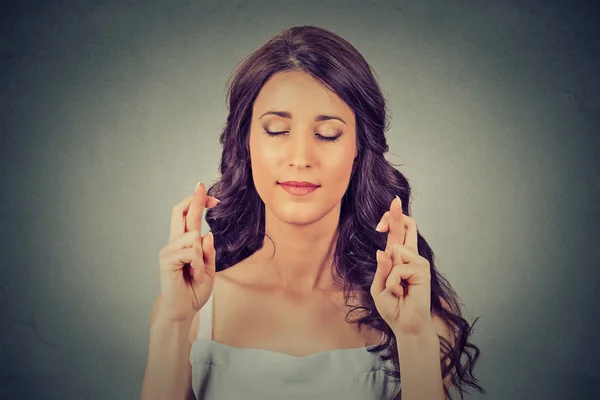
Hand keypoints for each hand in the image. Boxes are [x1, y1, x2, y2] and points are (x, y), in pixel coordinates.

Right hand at [156, 182, 218, 322]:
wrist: (183, 310)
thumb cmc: (193, 290)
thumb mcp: (208, 269)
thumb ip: (208, 252)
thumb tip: (207, 234)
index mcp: (183, 242)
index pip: (187, 216)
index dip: (197, 203)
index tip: (211, 196)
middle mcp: (174, 242)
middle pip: (180, 212)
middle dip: (193, 199)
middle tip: (202, 186)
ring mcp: (168, 250)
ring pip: (194, 237)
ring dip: (202, 257)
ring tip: (197, 273)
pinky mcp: (166, 260)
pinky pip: (191, 253)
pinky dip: (197, 265)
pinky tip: (192, 276)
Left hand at [370, 196, 433, 336]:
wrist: (405, 325)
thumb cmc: (392, 306)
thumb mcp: (378, 286)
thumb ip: (381, 268)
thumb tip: (383, 250)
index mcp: (397, 257)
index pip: (398, 232)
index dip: (395, 217)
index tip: (394, 203)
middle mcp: (410, 256)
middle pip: (408, 226)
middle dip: (396, 215)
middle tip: (394, 202)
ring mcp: (418, 262)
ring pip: (397, 250)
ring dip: (389, 272)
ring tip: (395, 287)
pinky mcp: (423, 271)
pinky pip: (399, 268)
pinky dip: (394, 282)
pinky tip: (401, 292)